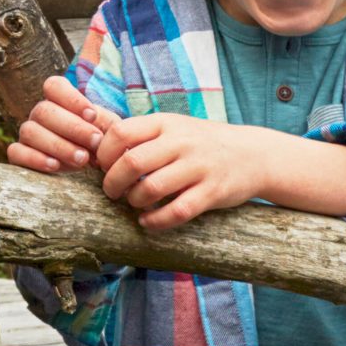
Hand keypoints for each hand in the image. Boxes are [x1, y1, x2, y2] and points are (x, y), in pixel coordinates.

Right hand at [6, 74, 117, 173]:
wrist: (93, 167)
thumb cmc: (99, 143)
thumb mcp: (108, 130)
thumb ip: (104, 122)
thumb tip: (93, 121)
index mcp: (58, 100)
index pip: (53, 86)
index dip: (71, 98)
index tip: (92, 115)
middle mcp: (40, 114)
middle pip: (44, 110)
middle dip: (72, 127)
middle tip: (94, 142)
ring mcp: (28, 133)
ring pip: (30, 131)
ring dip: (58, 145)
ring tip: (81, 159)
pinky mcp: (20, 154)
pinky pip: (16, 152)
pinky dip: (34, 159)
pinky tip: (55, 166)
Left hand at [90, 112, 274, 229]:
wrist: (252, 154)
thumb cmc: (200, 142)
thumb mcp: (172, 127)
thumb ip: (140, 133)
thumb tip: (94, 139)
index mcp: (166, 122)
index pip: (121, 133)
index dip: (103, 154)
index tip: (102, 167)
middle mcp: (181, 142)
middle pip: (131, 162)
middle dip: (113, 183)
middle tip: (111, 192)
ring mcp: (198, 167)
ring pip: (151, 189)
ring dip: (133, 202)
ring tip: (133, 204)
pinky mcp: (212, 192)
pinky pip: (176, 211)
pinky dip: (156, 221)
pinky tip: (148, 222)